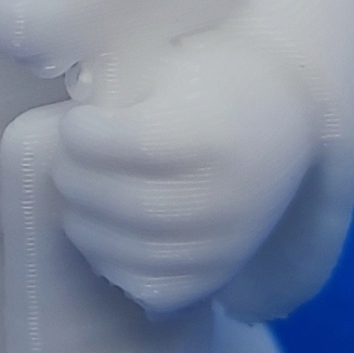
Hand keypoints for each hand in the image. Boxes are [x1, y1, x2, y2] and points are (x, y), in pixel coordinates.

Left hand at [52, 37, 315, 315]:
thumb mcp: (167, 62)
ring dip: (85, 224)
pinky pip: (154, 291)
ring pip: (128, 252)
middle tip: (68, 161)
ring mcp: (225, 243)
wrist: (285, 114)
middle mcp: (223, 195)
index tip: (77, 120)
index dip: (80, 133)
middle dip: (74, 179)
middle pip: (118, 201)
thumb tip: (69, 108)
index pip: (119, 145)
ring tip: (81, 197)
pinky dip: (117, 267)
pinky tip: (108, 235)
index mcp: (207, 134)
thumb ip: (118, 84)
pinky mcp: (222, 273)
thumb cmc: (208, 78)